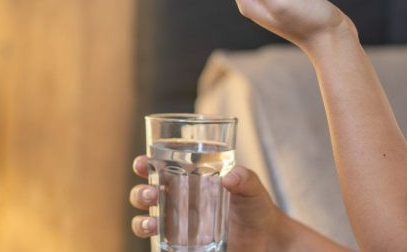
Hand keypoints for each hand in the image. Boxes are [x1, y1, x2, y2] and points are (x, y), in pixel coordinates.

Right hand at [129, 155, 283, 250]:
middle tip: (151, 195)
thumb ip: (245, 179)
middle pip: (146, 194)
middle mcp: (178, 200)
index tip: (142, 163)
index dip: (144, 164)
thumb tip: (230, 177)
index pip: (159, 168)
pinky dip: (153, 241)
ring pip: (146, 220)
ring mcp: (178, 224)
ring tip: (152, 223)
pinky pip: (160, 243)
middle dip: (140, 193)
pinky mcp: (182, 245)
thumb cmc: (256, 206)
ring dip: (141, 221)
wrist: (265, 238)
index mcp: (189, 179)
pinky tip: (158, 238)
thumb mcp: (252, 187)